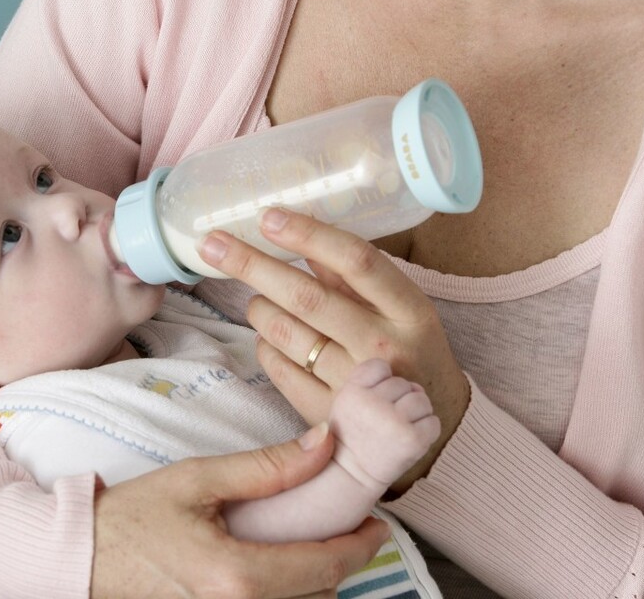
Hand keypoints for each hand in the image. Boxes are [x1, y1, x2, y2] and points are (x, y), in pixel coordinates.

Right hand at [91, 427, 388, 597]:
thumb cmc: (131, 517)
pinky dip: (288, 596)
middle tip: (345, 526)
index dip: (361, 545)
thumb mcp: (197, 479)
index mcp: (238, 576)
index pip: (326, 566)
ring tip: (312, 545)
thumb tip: (325, 443)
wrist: (78, 558)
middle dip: (340, 564)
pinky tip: (278, 567)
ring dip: (316, 583)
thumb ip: (267, 467)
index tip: (377, 522)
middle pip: (320, 597)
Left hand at [197, 208, 469, 491]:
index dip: (308, 235)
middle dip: (251, 265)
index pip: (355, 261)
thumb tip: (297, 228)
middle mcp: (383, 347)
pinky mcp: (326, 416)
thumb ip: (352, 274)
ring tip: (259, 300)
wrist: (431, 427)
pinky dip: (264, 345)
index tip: (268, 217)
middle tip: (213, 243)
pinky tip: (271, 338)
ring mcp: (353, 385)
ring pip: (283, 332)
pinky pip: (276, 368)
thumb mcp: (401, 307)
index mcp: (409, 310)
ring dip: (258, 307)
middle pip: (306, 297)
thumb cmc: (410, 350)